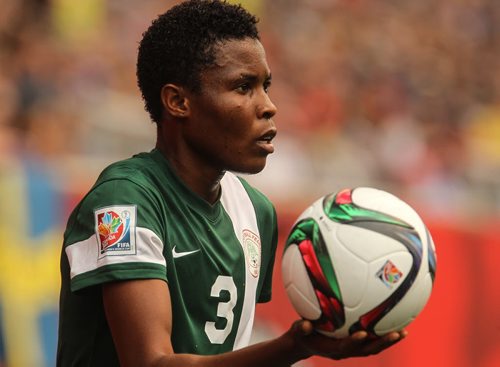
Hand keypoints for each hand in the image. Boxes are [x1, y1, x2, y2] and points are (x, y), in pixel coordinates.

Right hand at [289, 320, 407, 360]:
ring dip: (388, 341)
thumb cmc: (301, 334)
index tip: (364, 334)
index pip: (347, 347)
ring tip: (404, 332)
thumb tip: (305, 325)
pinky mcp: (355, 344)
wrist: (305, 343)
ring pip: (373, 347)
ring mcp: (352, 349)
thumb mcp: (298, 330)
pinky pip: (372, 340)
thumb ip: (302, 328)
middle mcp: (346, 351)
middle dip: (383, 343)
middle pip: (368, 350)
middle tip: (398, 334)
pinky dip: (383, 334)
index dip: (355, 342)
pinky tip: (394, 322)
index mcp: (333, 350)